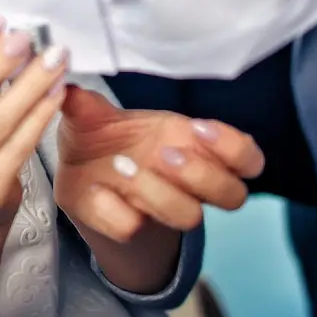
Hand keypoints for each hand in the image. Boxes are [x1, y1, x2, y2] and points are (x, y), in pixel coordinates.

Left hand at [54, 86, 265, 242]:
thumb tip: (69, 87)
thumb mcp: (95, 114)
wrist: (75, 170)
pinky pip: (131, 228)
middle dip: (202, 174)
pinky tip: (96, 190)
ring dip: (159, 193)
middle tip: (164, 153)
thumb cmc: (104, 135)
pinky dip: (114, 210)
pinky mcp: (125, 223)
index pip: (247, 159)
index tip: (199, 129)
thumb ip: (88, 104)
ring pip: (189, 217)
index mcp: (193, 146)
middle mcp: (187, 182)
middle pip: (231, 195)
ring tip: (123, 166)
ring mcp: (161, 206)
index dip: (234, 149)